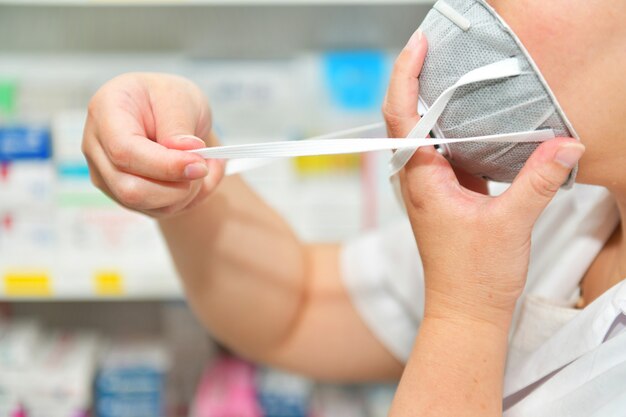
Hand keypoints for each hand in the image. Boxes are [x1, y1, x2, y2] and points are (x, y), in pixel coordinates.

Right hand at [82, 73, 224, 217]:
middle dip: (177, 187)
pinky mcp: (120, 194)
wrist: (170, 114)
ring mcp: (105, 174)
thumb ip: (178, 125)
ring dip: (185, 195)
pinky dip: (185, 200)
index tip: (198, 164)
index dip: (164, 165)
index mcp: (105, 111)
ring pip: (145, 205)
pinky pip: (156, 211)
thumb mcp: (181, 97)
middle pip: (130, 189)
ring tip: (202, 168)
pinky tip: (194, 178)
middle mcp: (95, 146)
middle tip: (204, 167)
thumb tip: (183, 152)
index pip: (124, 151)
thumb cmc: (170, 99)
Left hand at [383, 31, 584, 326]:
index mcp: (421, 179)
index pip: (402, 115)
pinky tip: (476, 114)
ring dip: (434, 99)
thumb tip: (565, 143)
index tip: (418, 46)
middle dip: (415, 77)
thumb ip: (538, 181)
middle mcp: (418, 177)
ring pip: (425, 131)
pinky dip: (456, 125)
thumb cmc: (472, 276)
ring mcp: (431, 184)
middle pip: (407, 115)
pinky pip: (446, 148)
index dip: (405, 76)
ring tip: (455, 68)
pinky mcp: (447, 191)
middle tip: (437, 45)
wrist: (464, 309)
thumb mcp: (510, 224)